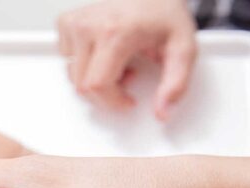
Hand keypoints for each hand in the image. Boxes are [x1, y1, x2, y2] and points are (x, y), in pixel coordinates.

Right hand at [57, 0, 196, 119]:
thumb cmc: (165, 14)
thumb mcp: (183, 48)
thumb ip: (176, 84)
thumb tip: (162, 111)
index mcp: (115, 33)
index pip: (97, 85)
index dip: (113, 101)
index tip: (128, 100)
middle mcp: (89, 26)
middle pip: (82, 85)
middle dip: (106, 92)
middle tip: (127, 76)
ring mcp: (75, 23)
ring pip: (72, 74)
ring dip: (94, 78)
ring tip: (117, 63)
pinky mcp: (67, 22)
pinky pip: (67, 58)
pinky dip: (84, 63)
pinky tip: (103, 52)